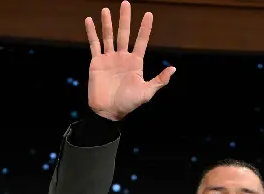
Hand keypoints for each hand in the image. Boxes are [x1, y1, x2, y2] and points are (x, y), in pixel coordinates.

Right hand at [85, 1, 175, 121]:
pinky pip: (94, 44)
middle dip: (125, 19)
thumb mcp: (146, 93)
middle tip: (125, 3)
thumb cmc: (128, 104)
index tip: (149, 14)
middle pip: (124, 34)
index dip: (145, 28)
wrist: (108, 112)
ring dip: (107, 23)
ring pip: (108, 36)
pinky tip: (89, 20)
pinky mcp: (97, 62)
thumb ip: (159, 80)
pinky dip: (91, 32)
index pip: (141, 41)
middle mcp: (122, 58)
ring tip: (106, 9)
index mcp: (135, 63)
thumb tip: (173, 69)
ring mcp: (109, 58)